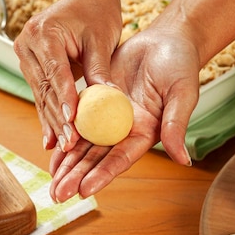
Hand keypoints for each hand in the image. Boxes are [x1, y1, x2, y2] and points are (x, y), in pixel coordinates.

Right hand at [13, 0, 121, 152]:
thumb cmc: (97, 12)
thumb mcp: (102, 39)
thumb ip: (100, 70)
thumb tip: (109, 101)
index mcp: (45, 32)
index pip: (57, 72)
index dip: (65, 99)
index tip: (73, 122)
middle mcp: (28, 44)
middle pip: (46, 88)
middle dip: (59, 119)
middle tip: (70, 144)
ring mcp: (26, 56)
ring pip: (41, 96)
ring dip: (53, 123)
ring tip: (63, 147)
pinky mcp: (30, 67)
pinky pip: (41, 95)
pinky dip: (49, 116)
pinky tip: (51, 139)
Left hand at [49, 18, 199, 201]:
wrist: (166, 39)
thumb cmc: (180, 64)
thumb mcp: (182, 94)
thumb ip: (176, 125)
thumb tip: (184, 160)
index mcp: (145, 134)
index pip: (120, 159)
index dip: (102, 175)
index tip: (84, 191)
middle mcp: (124, 131)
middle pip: (96, 159)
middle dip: (77, 177)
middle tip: (57, 194)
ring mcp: (108, 118)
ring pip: (83, 145)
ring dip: (67, 164)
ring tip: (51, 183)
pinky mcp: (96, 101)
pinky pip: (76, 122)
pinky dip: (64, 136)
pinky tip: (51, 151)